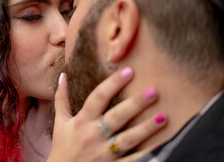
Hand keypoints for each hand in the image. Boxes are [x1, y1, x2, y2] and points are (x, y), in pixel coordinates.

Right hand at [47, 67, 166, 161]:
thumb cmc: (63, 146)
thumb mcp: (60, 122)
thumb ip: (61, 98)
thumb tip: (63, 75)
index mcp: (81, 122)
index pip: (97, 98)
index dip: (113, 84)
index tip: (128, 70)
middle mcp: (93, 136)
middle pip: (116, 117)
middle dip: (135, 104)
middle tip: (153, 91)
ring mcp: (104, 153)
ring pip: (128, 139)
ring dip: (146, 128)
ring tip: (163, 116)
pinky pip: (133, 160)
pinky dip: (148, 153)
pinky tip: (162, 144)